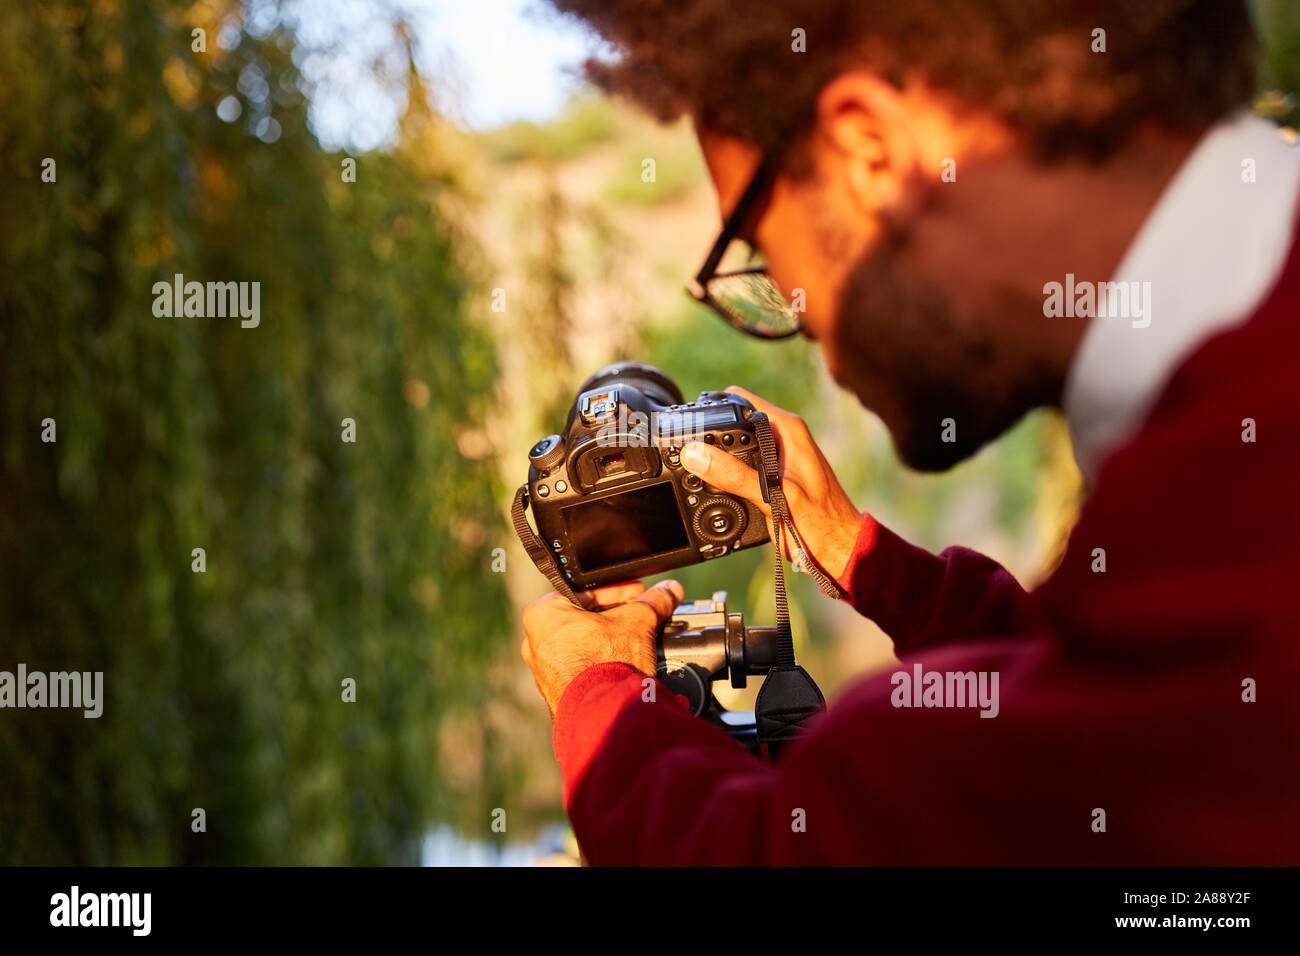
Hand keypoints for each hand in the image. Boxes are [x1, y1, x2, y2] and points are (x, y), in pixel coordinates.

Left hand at [520, 579, 684, 716]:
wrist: (604, 712)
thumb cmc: (607, 663)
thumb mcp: (637, 622)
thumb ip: (653, 602)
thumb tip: (669, 590)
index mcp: (542, 615)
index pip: (585, 591)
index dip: (617, 591)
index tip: (636, 594)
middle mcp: (534, 643)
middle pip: (581, 619)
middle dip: (612, 618)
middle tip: (635, 618)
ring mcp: (543, 672)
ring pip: (579, 646)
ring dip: (606, 642)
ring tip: (632, 643)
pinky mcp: (555, 694)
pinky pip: (578, 671)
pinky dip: (598, 665)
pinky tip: (620, 667)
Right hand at [680, 386, 861, 586]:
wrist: (840, 552)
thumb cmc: (821, 526)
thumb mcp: (774, 498)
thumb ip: (736, 476)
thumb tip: (696, 454)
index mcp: (787, 429)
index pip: (739, 400)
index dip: (712, 409)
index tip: (689, 430)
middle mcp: (783, 437)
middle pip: (734, 423)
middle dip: (711, 437)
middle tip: (690, 459)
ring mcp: (778, 456)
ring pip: (736, 446)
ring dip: (719, 459)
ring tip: (702, 477)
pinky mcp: (773, 475)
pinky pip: (743, 467)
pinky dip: (728, 475)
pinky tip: (720, 490)